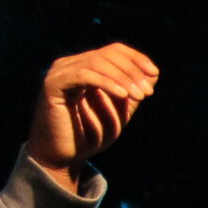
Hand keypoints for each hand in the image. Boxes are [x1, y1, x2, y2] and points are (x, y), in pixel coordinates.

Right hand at [27, 44, 158, 182]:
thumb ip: (133, 92)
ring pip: (97, 62)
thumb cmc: (90, 135)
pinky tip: (122, 95)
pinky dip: (106, 82)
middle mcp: (71, 65)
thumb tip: (154, 74)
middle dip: (132, 71)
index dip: (136, 58)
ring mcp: (60, 72)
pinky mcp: (53, 84)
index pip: (114, 50)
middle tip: (147, 93)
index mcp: (86, 67)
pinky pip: (84, 75)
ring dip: (123, 78)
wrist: (65, 156)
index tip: (154, 73)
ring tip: (140, 96)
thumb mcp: (120, 111)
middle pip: (108, 54)